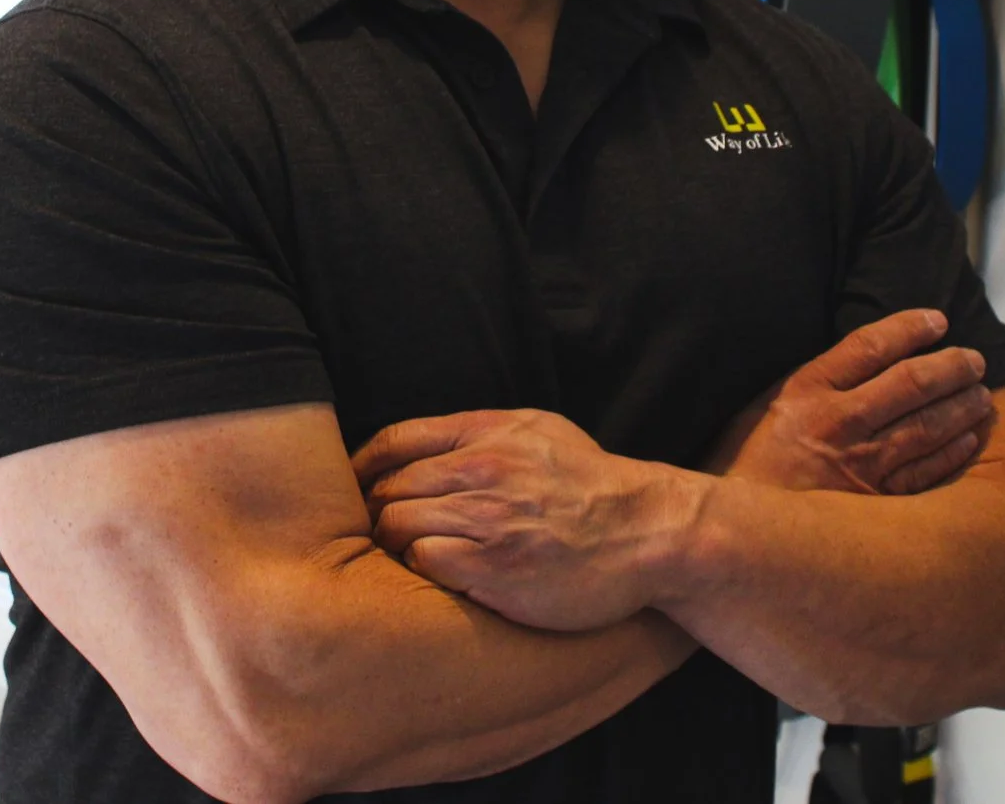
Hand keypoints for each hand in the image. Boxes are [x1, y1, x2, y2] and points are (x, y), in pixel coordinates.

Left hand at [352, 409, 696, 632]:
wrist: (648, 532)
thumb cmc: (593, 484)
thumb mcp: (540, 430)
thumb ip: (482, 431)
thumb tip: (428, 442)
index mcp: (488, 433)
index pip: (394, 441)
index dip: (363, 466)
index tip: (356, 488)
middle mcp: (480, 470)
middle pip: (389, 488)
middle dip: (376, 512)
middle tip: (381, 534)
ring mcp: (486, 520)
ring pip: (397, 525)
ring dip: (394, 543)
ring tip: (407, 558)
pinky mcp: (493, 569)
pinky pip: (425, 562)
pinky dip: (420, 568)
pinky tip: (439, 575)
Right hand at [706, 310, 992, 495]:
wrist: (730, 533)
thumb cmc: (743, 468)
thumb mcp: (762, 409)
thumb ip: (808, 385)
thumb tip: (861, 360)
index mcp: (806, 392)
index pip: (870, 346)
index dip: (909, 328)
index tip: (936, 320)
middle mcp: (837, 424)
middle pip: (911, 384)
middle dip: (951, 366)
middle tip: (973, 360)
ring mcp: (859, 466)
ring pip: (926, 427)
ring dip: (961, 407)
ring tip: (980, 395)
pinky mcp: (874, 505)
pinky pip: (925, 473)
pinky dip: (952, 453)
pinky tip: (967, 440)